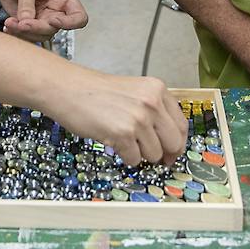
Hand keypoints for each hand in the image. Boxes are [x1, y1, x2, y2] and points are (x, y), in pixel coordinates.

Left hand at [0, 0, 87, 42]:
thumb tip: (27, 20)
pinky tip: (8, 26)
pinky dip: (16, 34)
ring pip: (40, 35)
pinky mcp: (30, 25)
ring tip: (10, 22)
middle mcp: (56, 11)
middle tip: (21, 23)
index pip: (79, 17)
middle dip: (37, 28)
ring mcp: (43, 19)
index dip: (69, 23)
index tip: (51, 20)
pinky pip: (27, 36)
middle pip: (54, 29)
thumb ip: (26, 3)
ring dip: (24, 32)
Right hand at [42, 68, 187, 166]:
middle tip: (153, 157)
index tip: (173, 152)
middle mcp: (152, 103)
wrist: (68, 89)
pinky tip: (113, 141)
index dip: (178, 143)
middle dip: (163, 154)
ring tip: (123, 139)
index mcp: (157, 89)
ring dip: (140, 154)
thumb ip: (154, 111)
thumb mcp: (134, 92)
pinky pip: (134, 159)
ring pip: (154, 154)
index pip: (182, 125)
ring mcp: (139, 119)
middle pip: (173, 143)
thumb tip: (170, 143)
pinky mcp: (123, 134)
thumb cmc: (95, 92)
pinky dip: (125, 156)